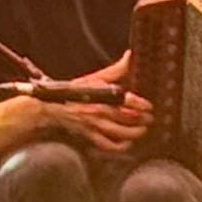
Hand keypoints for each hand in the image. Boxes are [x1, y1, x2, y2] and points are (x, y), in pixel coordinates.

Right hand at [28, 52, 149, 153]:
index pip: (129, 100)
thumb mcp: (95, 78)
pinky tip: (127, 143)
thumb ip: (115, 70)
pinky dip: (120, 146)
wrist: (51, 107)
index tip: (149, 106)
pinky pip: (109, 145)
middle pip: (129, 118)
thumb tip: (130, 56)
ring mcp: (95, 125)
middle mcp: (100, 110)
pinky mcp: (90, 136)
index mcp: (103, 94)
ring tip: (142, 130)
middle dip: (143, 119)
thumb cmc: (73, 92)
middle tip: (150, 119)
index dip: (142, 104)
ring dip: (135, 133)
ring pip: (121, 133)